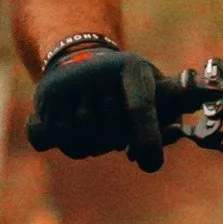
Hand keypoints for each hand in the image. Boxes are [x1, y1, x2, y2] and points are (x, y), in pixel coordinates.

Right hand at [27, 44, 164, 171]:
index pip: (139, 108)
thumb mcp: (157, 90)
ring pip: (86, 141)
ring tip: (101, 131)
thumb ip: (174, 115)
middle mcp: (100, 71)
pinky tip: (79, 133)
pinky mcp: (48, 96)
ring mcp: (71, 83)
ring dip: (97, 147)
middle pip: (113, 132)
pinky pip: (62, 141)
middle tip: (121, 134)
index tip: (150, 164)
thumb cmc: (130, 87)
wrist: (81, 59)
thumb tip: (174, 132)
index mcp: (132, 68)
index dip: (148, 139)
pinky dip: (74, 147)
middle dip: (120, 143)